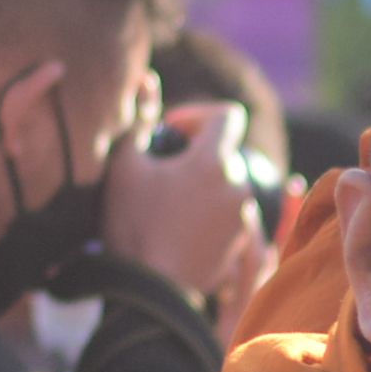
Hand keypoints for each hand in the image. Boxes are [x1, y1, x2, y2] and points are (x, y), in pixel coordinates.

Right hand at [102, 102, 270, 309]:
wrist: (150, 289)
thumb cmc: (133, 223)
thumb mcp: (126, 165)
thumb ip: (142, 119)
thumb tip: (148, 82)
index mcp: (215, 162)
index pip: (229, 116)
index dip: (200, 115)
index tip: (172, 132)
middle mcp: (240, 187)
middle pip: (226, 153)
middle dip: (197, 153)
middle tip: (162, 169)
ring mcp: (244, 218)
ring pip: (227, 185)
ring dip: (202, 185)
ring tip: (167, 201)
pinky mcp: (241, 244)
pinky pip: (229, 215)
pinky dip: (208, 212)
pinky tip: (178, 226)